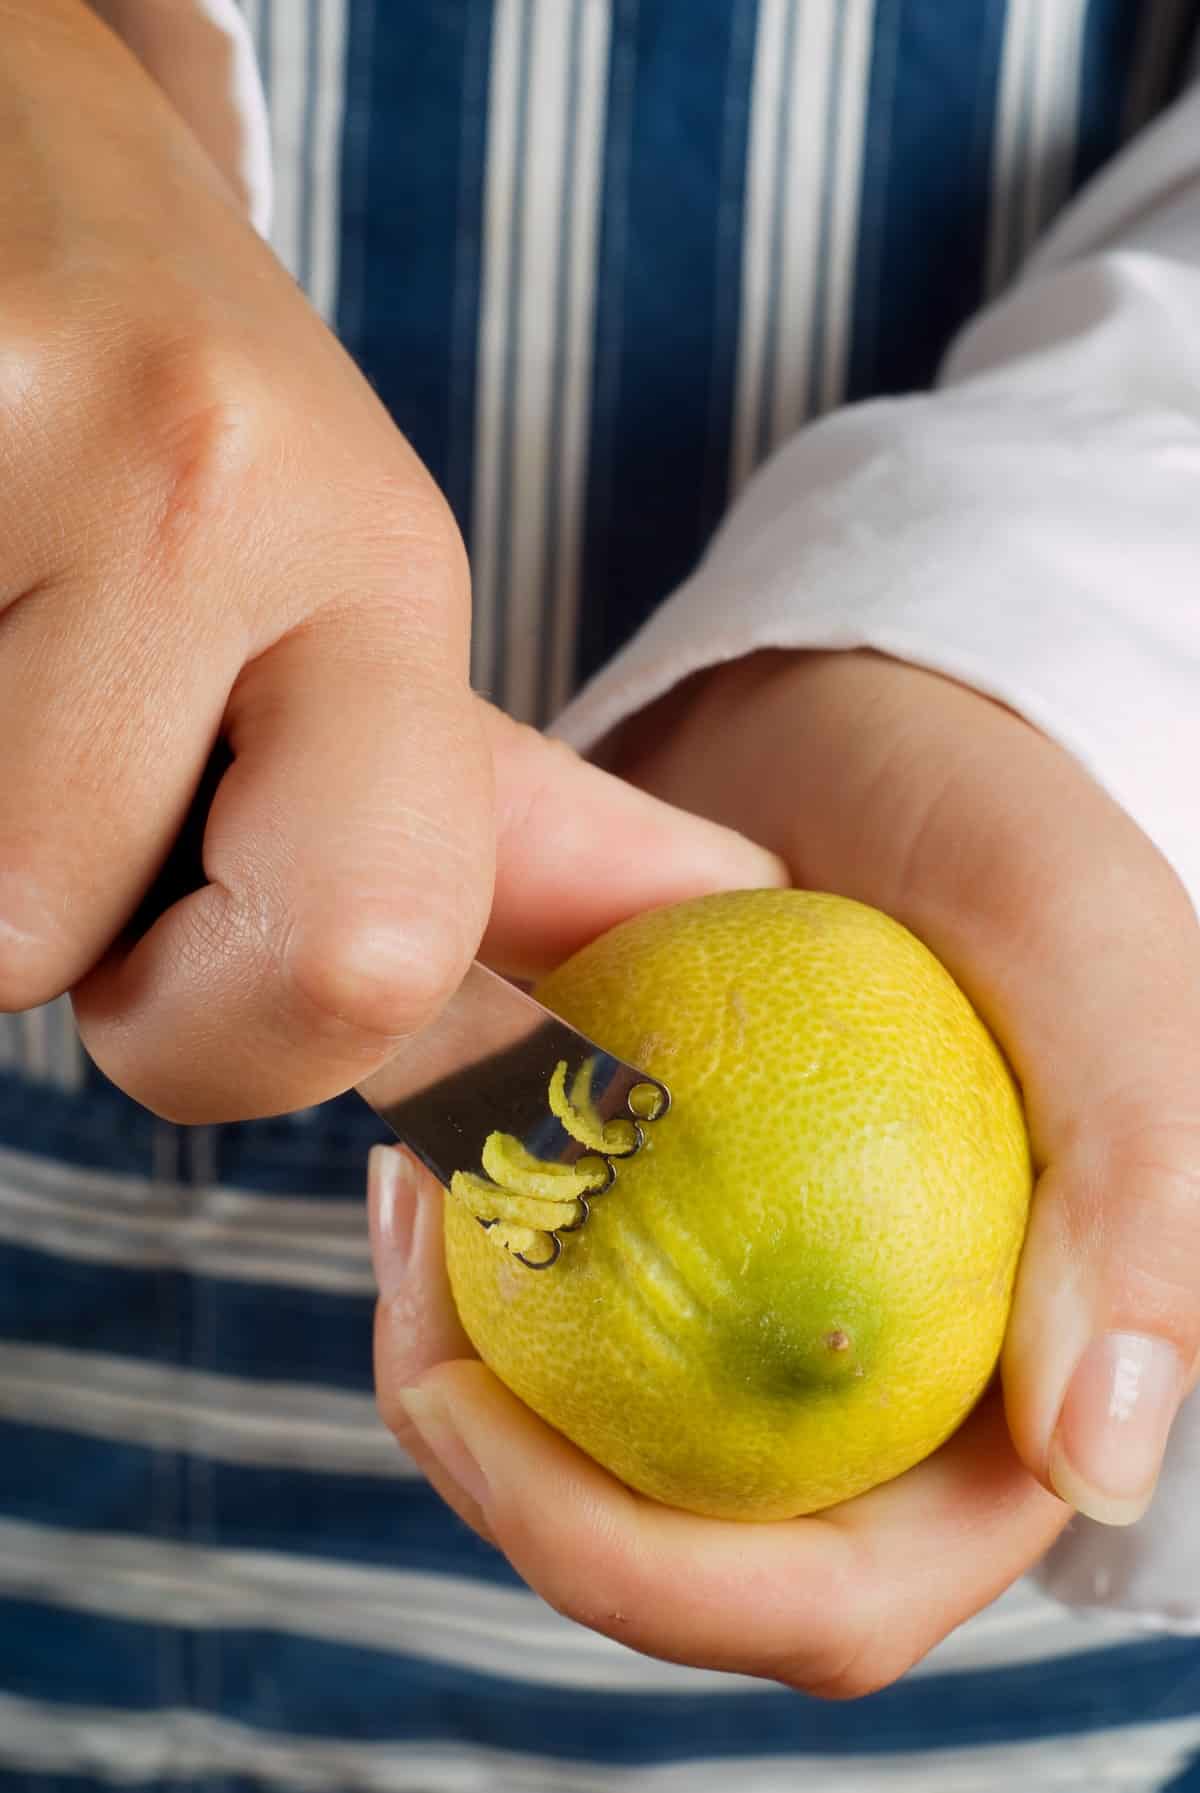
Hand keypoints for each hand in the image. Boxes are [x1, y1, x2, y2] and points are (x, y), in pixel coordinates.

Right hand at [0, 2, 779, 1119]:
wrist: (24, 156)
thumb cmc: (189, 434)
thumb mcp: (362, 608)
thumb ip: (507, 814)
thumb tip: (726, 904)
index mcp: (379, 577)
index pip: (360, 955)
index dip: (226, 1036)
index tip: (178, 947)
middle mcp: (222, 492)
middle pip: (43, 938)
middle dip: (34, 923)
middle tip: (63, 760)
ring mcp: (27, 422)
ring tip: (13, 639)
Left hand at [369, 647, 1199, 1694]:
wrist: (848, 744)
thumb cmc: (989, 832)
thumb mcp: (1091, 958)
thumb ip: (1146, 1189)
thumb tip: (1098, 1462)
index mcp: (997, 1403)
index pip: (839, 1595)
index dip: (656, 1582)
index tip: (481, 1422)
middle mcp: (871, 1401)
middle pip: (674, 1561)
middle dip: (515, 1495)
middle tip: (414, 1350)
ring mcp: (749, 1330)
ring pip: (582, 1461)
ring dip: (459, 1378)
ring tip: (407, 1202)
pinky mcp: (654, 1253)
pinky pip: (535, 1324)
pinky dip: (458, 1274)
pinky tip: (416, 1163)